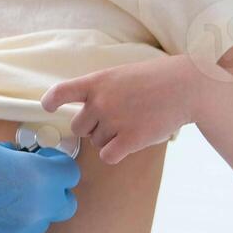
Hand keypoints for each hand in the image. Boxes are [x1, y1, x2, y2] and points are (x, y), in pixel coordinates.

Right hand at [0, 123, 79, 232]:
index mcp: (35, 177)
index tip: (42, 158)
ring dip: (28, 209)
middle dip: (52, 190)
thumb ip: (7, 152)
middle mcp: (33, 209)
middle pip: (65, 204)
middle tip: (27, 178)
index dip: (56, 163)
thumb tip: (15, 157)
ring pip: (39, 222)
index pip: (70, 173)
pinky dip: (9, 227)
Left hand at [41, 54, 197, 164]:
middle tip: (116, 120)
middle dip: (93, 128)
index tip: (47, 106)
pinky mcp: (129, 139)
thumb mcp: (122, 75)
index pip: (62, 92)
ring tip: (133, 124)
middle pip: (79, 127)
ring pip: (96, 143)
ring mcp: (114, 121)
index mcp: (97, 82)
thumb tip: (88, 112)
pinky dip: (116, 153)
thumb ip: (102, 91)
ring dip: (110, 139)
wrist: (186, 87)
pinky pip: (108, 156)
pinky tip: (130, 143)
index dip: (51, 101)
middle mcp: (100, 102)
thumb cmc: (156, 80)